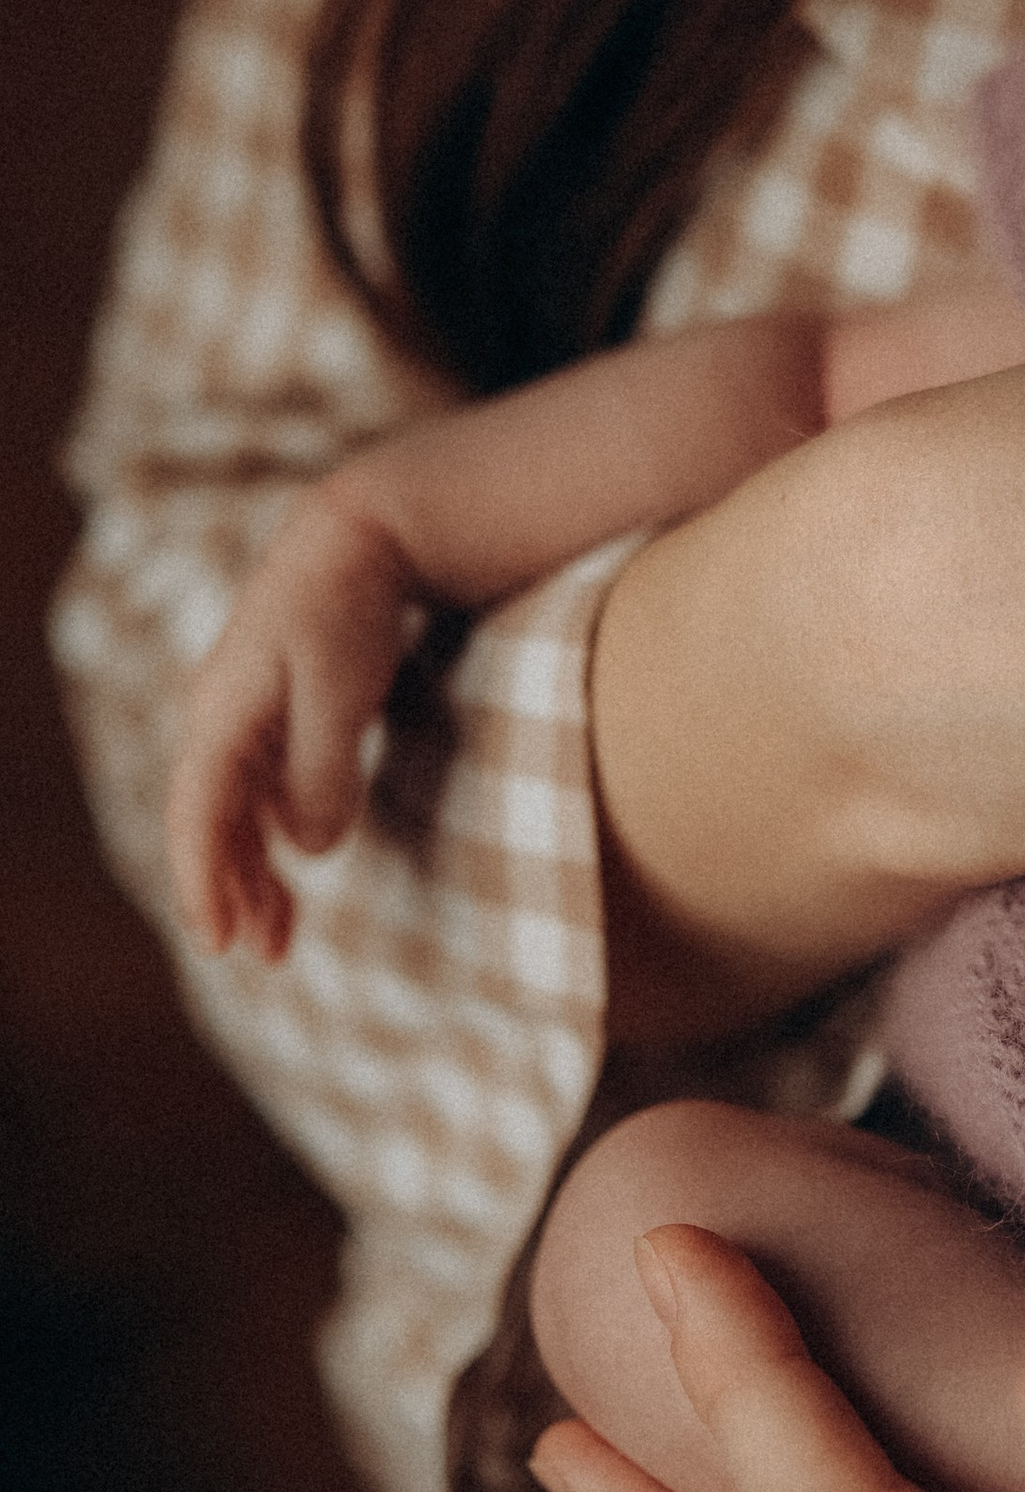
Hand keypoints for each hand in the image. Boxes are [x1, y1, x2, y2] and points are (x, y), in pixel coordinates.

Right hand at [164, 491, 415, 957]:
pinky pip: (261, 792)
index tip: (218, 941)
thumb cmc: (348, 605)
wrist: (358, 534)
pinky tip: (292, 869)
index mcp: (222, 713)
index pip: (198, 815)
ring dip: (253, 875)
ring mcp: (244, 718)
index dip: (203, 882)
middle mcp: (220, 720)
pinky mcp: (275, 717)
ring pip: (236, 815)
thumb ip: (323, 770)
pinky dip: (273, 837)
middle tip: (262, 957)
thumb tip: (309, 850)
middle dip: (231, 894)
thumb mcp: (342, 689)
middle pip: (212, 825)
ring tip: (280, 940)